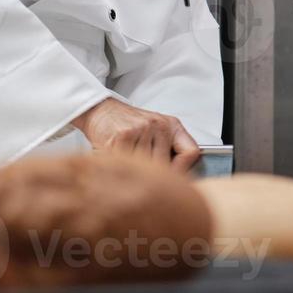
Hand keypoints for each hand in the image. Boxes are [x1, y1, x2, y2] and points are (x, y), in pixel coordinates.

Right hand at [72, 98, 200, 172]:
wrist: (102, 111)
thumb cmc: (128, 125)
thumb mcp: (156, 132)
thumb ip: (169, 151)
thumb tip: (177, 181)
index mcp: (172, 125)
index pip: (190, 152)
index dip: (182, 171)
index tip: (171, 182)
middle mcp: (160, 125)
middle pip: (166, 167)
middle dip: (152, 178)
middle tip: (141, 180)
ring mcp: (142, 130)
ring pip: (147, 169)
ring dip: (135, 175)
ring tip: (127, 171)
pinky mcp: (123, 136)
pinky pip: (128, 165)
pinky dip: (122, 171)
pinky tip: (118, 165)